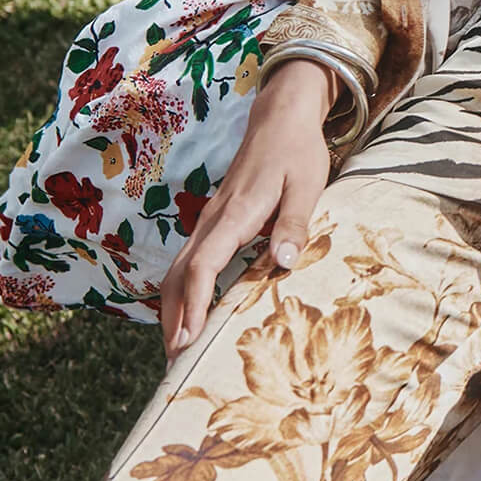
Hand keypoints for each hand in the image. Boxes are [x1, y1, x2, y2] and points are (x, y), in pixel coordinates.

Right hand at [159, 59, 336, 359]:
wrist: (280, 118)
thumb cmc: (297, 153)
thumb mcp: (307, 186)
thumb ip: (294, 225)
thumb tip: (283, 264)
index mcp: (235, 214)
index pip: (203, 265)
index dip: (194, 305)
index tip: (189, 341)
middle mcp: (214, 220)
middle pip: (180, 275)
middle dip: (173, 319)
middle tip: (175, 363)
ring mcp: (210, 221)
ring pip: (179, 270)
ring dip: (174, 309)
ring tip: (177, 349)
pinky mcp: (215, 223)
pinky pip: (190, 262)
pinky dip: (184, 292)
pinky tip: (191, 314)